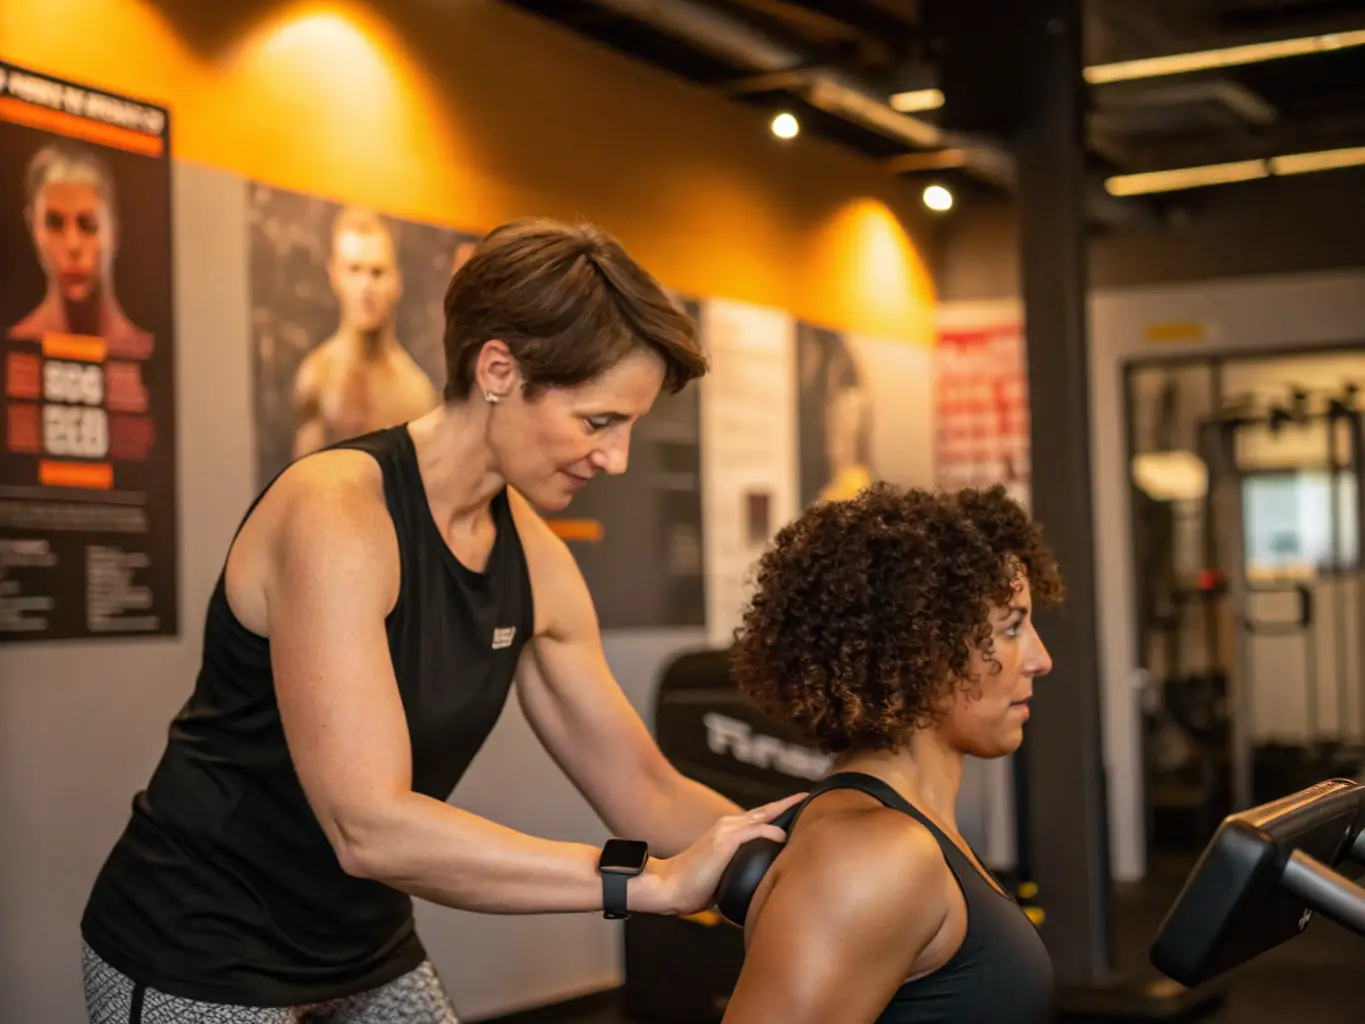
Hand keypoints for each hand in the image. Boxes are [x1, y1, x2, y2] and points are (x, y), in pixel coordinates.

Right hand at [631, 792, 807, 916]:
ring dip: (784, 811)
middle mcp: (728, 827)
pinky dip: (770, 833)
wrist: (668, 887)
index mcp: (728, 834)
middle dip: (788, 805)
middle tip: (809, 796)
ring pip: (762, 816)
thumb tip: (758, 889)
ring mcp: (726, 832)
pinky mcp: (724, 841)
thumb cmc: (691, 887)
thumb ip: (738, 874)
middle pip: (765, 812)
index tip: (798, 809)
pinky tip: (784, 837)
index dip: (778, 814)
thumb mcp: (722, 877)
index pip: (759, 820)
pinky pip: (754, 832)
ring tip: (805, 804)